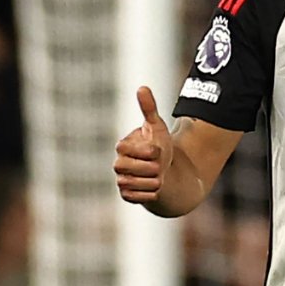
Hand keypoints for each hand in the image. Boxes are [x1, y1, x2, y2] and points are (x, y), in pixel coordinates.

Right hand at [114, 86, 173, 204]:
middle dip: (151, 167)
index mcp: (122, 147)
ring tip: (160, 176)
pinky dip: (150, 193)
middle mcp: (118, 164)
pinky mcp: (126, 195)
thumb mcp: (157, 126)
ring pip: (133, 184)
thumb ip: (149, 108)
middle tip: (160, 166)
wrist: (166, 170)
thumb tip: (142, 87)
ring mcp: (120, 180)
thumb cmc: (159, 146)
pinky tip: (157, 187)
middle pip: (128, 168)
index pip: (127, 149)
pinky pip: (136, 197)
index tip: (157, 150)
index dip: (147, 150)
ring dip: (152, 181)